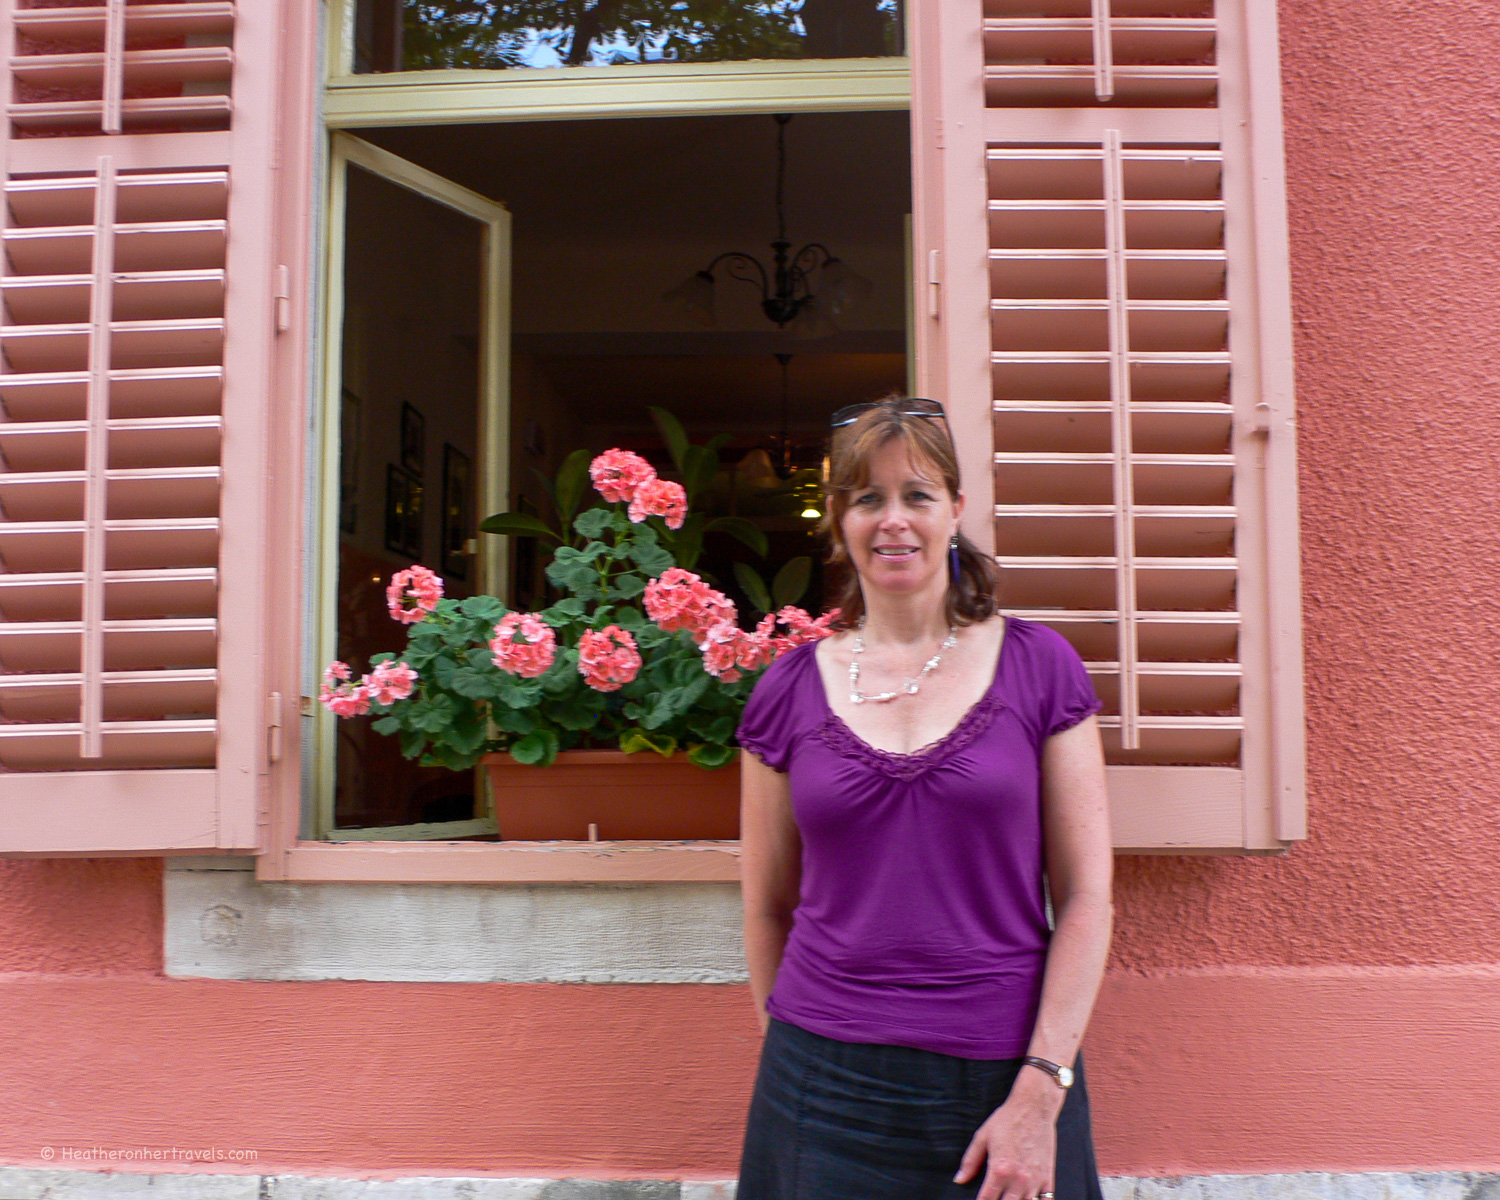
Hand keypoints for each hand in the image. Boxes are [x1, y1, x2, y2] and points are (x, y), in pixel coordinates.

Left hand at [952, 1085, 1058, 1199]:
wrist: (1033, 1107)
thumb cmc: (1008, 1119)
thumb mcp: (983, 1137)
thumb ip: (970, 1161)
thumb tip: (960, 1179)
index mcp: (999, 1170)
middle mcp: (1017, 1179)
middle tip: (994, 1197)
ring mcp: (1034, 1180)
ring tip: (1009, 1197)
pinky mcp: (1047, 1177)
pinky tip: (1029, 1199)